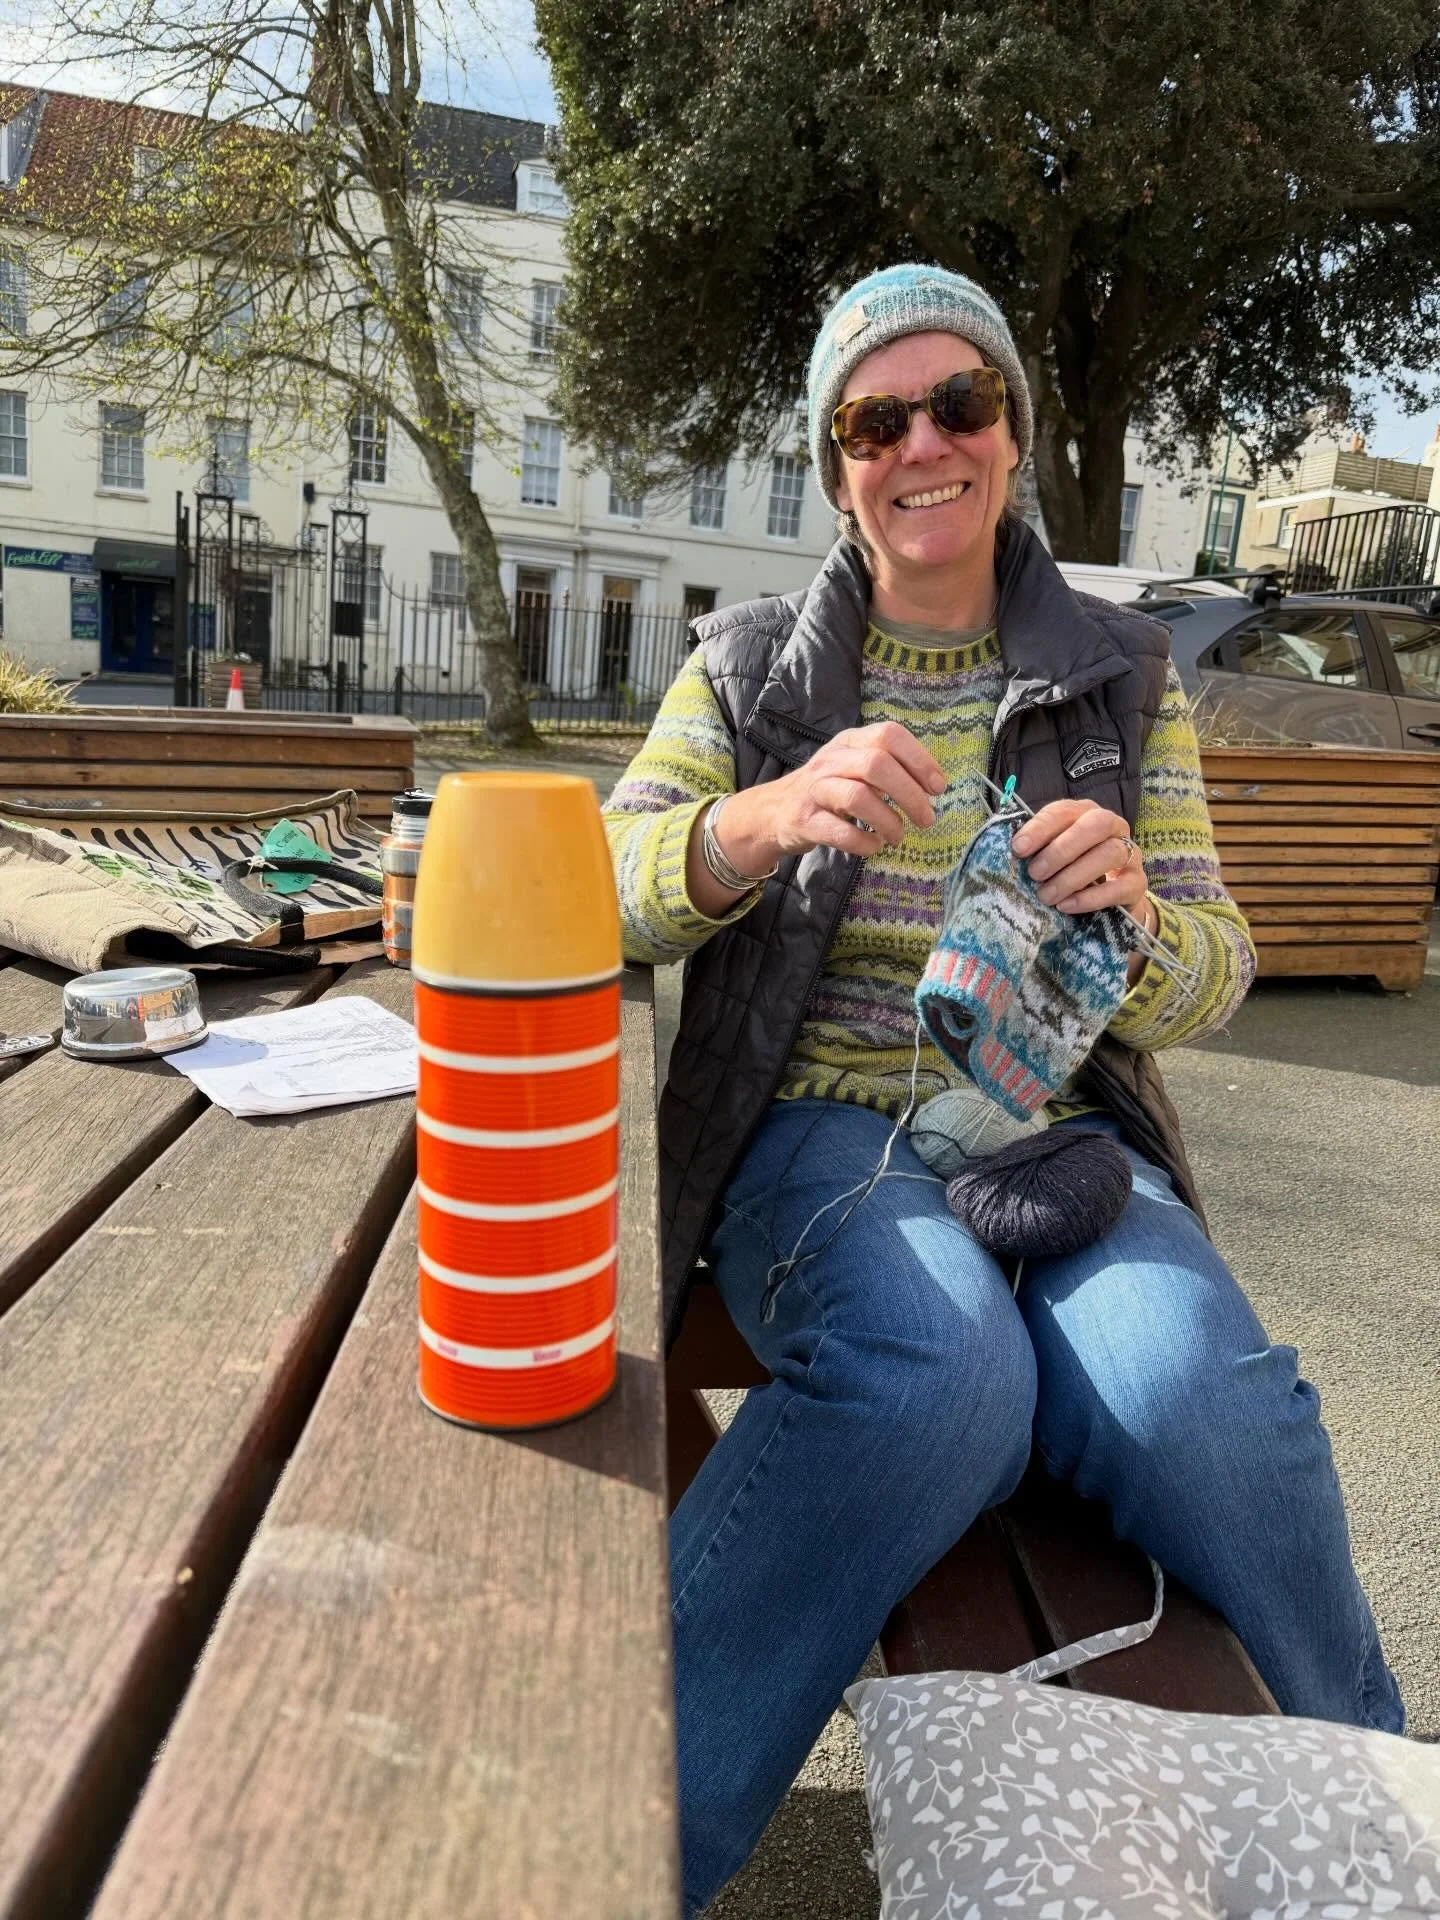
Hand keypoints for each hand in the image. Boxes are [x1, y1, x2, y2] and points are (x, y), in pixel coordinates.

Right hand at [715, 721, 946, 869]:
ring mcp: (815, 789)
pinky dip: (864, 843)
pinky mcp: (804, 820)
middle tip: (927, 819)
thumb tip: (934, 783)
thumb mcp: (853, 766)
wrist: (772, 811)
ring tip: (898, 837)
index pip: (889, 735)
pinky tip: (874, 846)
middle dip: (910, 794)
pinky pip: (839, 832)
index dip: (919, 760)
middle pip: (877, 765)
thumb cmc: (827, 790)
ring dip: (888, 822)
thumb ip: (888, 767)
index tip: (938, 787)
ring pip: (858, 797)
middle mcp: (832, 760)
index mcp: (849, 741)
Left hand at [1010, 798, 1152, 922]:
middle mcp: (1112, 827)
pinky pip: (1120, 887)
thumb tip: (1011, 851)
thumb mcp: (1052, 857)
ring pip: (1109, 854)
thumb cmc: (1071, 871)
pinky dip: (1090, 897)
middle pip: (1094, 826)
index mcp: (1086, 814)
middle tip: (1034, 873)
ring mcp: (1129, 854)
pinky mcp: (1137, 883)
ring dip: (1073, 876)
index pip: (1064, 811)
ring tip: (1046, 896)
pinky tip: (1066, 906)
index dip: (1040, 828)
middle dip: (1061, 850)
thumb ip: (1036, 849)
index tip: (1018, 848)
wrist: (1109, 901)